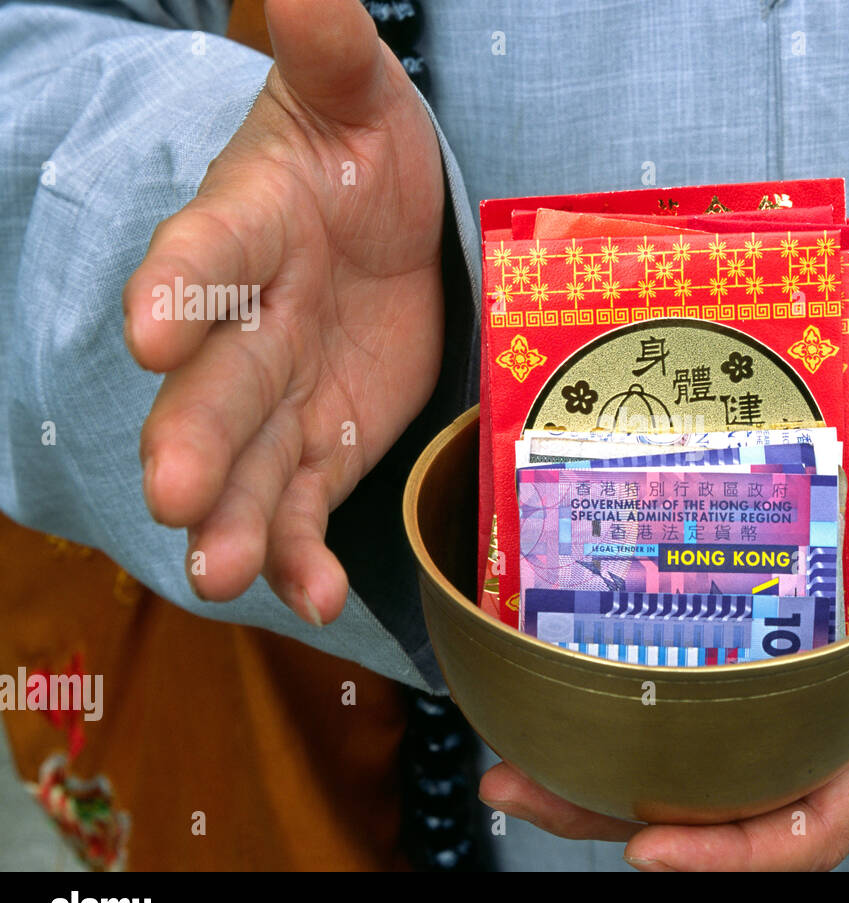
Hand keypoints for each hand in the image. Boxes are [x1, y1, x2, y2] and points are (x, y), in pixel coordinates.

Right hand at [122, 0, 443, 625]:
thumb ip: (330, 48)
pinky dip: (300, 553)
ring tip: (217, 572)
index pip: (203, 256)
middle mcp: (247, 324)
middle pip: (214, 384)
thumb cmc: (362, 155)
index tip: (155, 329)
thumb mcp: (356, 95)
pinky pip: (300, 507)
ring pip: (245, 465)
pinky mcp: (317, 448)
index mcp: (246, 230)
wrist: (389, 229)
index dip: (178, 289)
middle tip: (170, 491)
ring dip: (229, 520)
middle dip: (192, 437)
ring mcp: (279, 396)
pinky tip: (314, 598)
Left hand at [479, 417, 848, 869]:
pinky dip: (653, 699)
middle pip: (725, 809)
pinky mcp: (804, 659)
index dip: (732, 855)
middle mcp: (848, 727)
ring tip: (513, 745)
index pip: (817, 825)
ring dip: (610, 766)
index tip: (644, 848)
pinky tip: (583, 667)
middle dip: (616, 814)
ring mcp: (820, 700)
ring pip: (707, 765)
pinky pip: (721, 704)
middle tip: (513, 780)